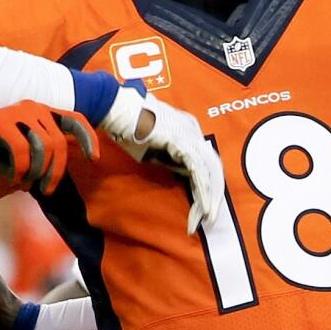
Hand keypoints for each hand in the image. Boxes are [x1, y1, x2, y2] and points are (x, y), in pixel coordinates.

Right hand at [0, 101, 98, 193]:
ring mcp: (16, 113)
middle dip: (56, 171)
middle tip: (45, 189)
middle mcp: (33, 108)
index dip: (87, 138)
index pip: (74, 120)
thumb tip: (58, 172)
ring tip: (24, 181)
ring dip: (36, 171)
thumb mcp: (25, 154)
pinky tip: (13, 176)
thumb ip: (44, 156)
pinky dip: (20, 168)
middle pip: (58, 143)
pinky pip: (21, 150)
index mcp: (42, 113)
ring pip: (43, 147)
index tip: (93, 158)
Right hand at [99, 85, 224, 233]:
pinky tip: (202, 207)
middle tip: (210, 218)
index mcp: (188, 129)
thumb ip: (168, 160)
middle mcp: (194, 130)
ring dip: (209, 198)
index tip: (200, 208)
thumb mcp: (152, 149)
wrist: (117, 110)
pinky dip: (202, 192)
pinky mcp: (182, 142)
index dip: (204, 186)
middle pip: (213, 167)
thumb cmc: (128, 128)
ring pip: (210, 171)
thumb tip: (177, 175)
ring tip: (207, 218)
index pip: (204, 162)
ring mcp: (190, 134)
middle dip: (213, 195)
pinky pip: (198, 171)